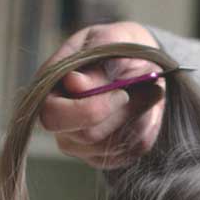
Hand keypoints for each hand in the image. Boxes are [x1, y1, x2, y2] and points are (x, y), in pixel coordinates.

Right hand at [39, 22, 164, 168]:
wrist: (135, 63)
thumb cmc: (114, 47)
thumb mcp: (107, 42)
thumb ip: (93, 65)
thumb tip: (74, 83)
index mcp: (48, 91)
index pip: (54, 116)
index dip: (89, 109)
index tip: (122, 93)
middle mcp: (60, 124)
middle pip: (88, 135)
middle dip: (124, 113)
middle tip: (151, 89)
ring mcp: (81, 145)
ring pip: (114, 145)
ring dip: (140, 118)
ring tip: (151, 92)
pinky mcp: (106, 157)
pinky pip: (131, 152)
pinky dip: (146, 130)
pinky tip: (147, 110)